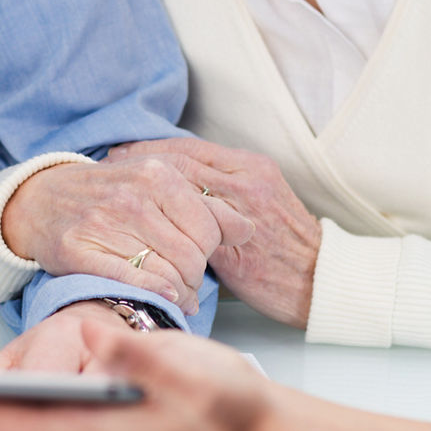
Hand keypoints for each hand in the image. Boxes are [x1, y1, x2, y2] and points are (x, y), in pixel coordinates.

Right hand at [1, 153, 254, 315]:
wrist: (44, 199)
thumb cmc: (111, 193)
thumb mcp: (159, 183)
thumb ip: (206, 202)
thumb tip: (249, 227)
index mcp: (158, 173)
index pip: (210, 226)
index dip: (212, 249)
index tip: (203, 254)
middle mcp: (133, 196)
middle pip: (192, 255)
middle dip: (196, 275)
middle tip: (190, 279)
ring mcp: (104, 223)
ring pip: (167, 274)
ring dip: (179, 291)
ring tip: (178, 291)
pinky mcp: (80, 250)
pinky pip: (133, 282)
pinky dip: (155, 293)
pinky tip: (162, 294)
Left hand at [107, 141, 320, 327]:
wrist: (320, 282)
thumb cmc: (286, 249)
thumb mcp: (260, 206)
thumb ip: (225, 193)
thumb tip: (180, 191)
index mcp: (252, 168)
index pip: (192, 148)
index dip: (155, 149)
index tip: (125, 152)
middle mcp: (247, 181)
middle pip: (181, 161)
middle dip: (141, 163)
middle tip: (110, 166)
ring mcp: (241, 211)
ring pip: (181, 189)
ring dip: (144, 190)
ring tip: (117, 192)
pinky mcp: (235, 245)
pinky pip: (188, 229)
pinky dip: (160, 225)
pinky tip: (139, 229)